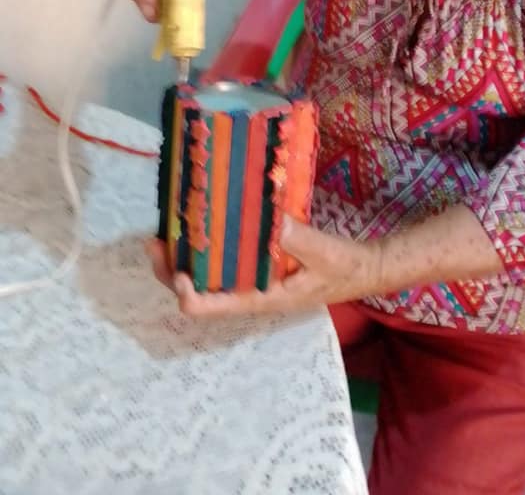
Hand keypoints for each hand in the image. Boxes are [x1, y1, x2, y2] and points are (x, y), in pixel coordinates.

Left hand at [146, 216, 384, 318]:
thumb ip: (299, 239)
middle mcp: (250, 294)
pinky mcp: (259, 268)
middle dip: (173, 271)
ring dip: (185, 259)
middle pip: (199, 294)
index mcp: (261, 300)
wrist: (362, 269)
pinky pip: (224, 263)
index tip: (179, 268)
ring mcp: (253, 282)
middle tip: (156, 241)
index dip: (188, 292)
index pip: (212, 308)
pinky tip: (203, 227)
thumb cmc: (343, 267)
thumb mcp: (324, 253)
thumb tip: (273, 222)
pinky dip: (207, 248)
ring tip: (167, 233)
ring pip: (207, 278)